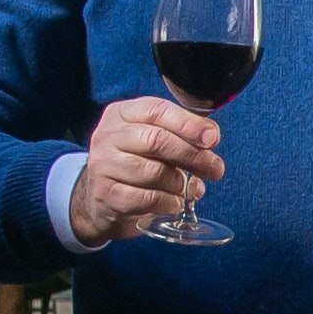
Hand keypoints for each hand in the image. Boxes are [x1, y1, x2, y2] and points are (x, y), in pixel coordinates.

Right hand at [63, 94, 224, 246]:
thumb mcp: (150, 140)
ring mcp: (103, 166)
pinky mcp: (106, 195)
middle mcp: (108, 136)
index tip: (212, 138)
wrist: (98, 200)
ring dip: (180, 183)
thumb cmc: (134, 164)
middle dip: (192, 155)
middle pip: (157, 140)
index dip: (188, 124)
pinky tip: (174, 203)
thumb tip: (210, 138)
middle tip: (215, 168)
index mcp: (121, 114)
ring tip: (190, 189)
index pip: (157, 110)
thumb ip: (178, 134)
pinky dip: (168, 202)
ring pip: (154, 171)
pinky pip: (147, 198)